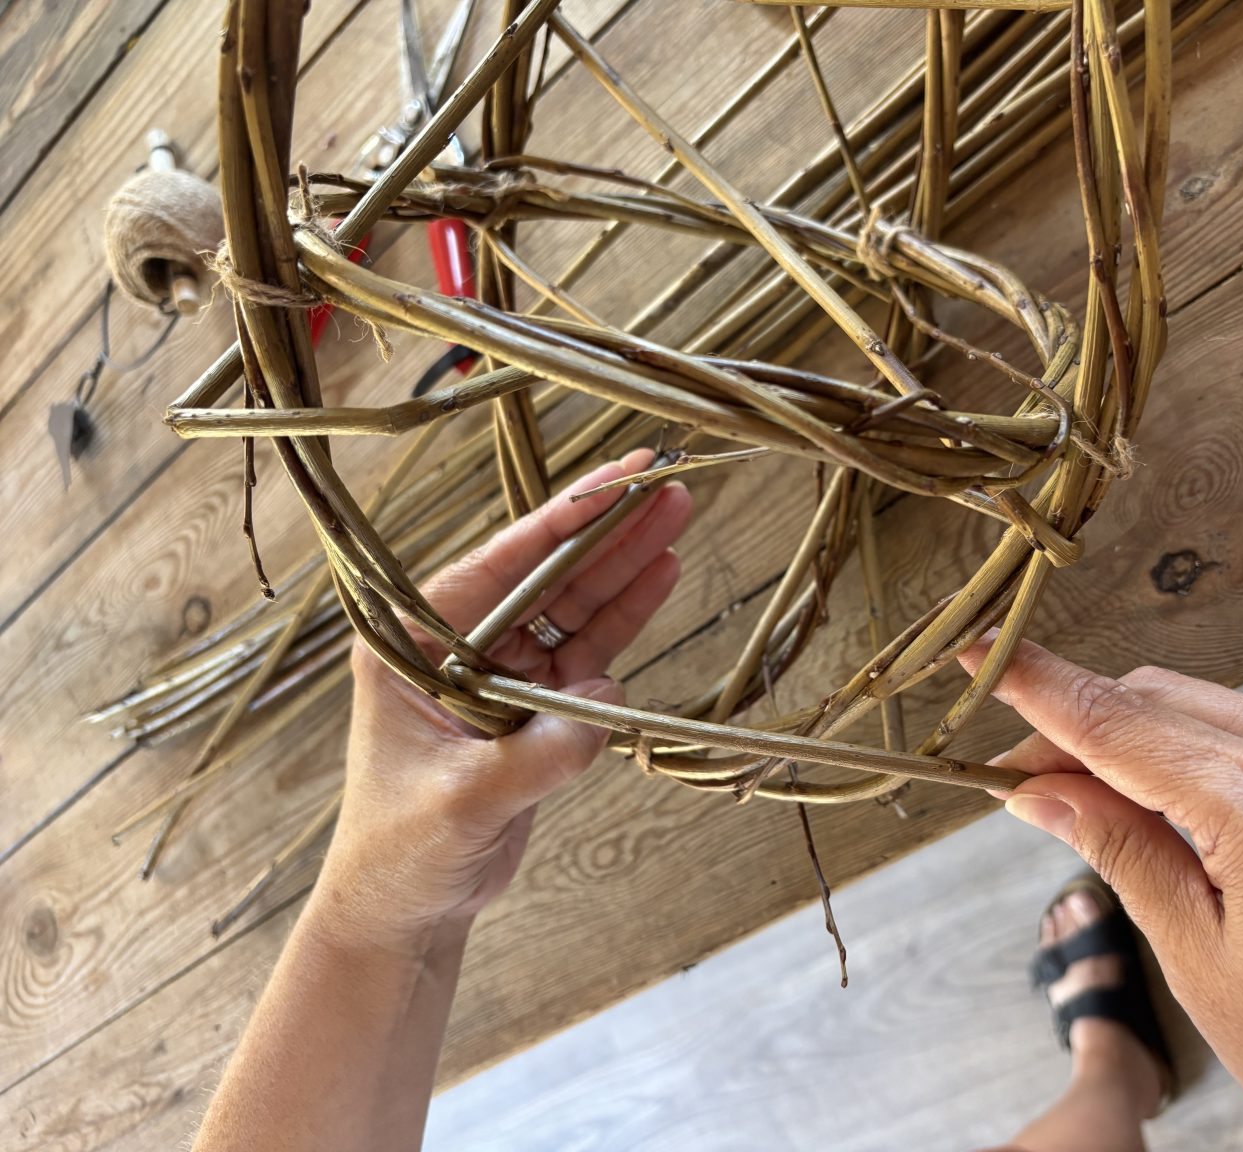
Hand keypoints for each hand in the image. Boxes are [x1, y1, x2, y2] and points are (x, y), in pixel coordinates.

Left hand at [314, 449, 690, 953]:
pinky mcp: (535, 705)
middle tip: (667, 483)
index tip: (619, 475)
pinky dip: (625, 616)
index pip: (500, 564)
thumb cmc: (403, 853)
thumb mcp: (463, 802)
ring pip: (572, 604)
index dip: (565, 519)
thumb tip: (608, 701)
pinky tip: (662, 575)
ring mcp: (499, 671)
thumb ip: (537, 753)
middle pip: (545, 573)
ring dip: (624, 564)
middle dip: (607, 530)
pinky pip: (587, 650)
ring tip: (677, 515)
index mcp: (414, 642)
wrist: (407, 909)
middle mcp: (456, 643)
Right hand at [964, 639, 1242, 1151]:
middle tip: (1036, 777)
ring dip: (1174, 749)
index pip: (1121, 722)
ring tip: (1135, 815)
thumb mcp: (1203, 964)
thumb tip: (1047, 792)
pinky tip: (1238, 833)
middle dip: (1095, 726)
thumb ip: (1121, 851)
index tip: (988, 650)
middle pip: (1174, 701)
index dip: (1039, 685)